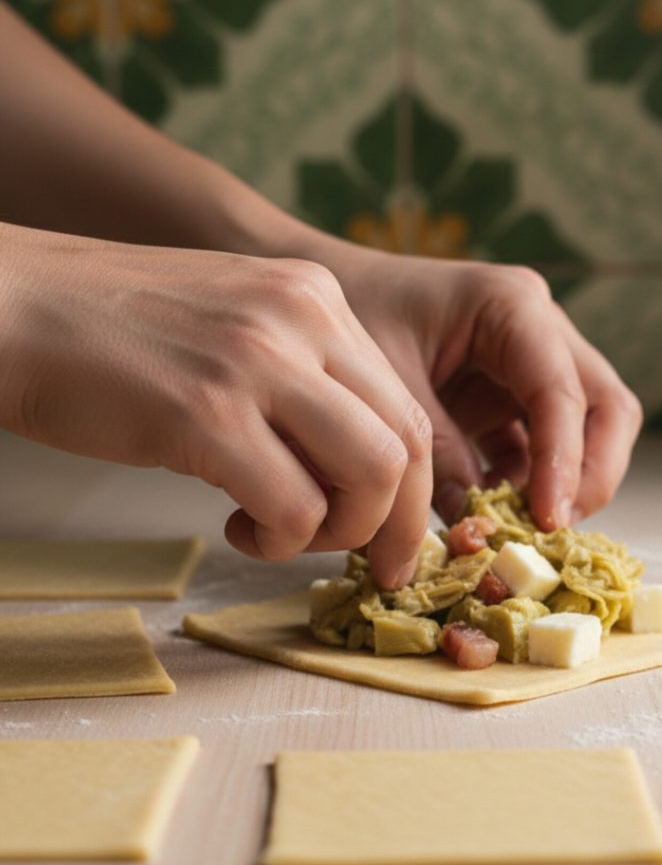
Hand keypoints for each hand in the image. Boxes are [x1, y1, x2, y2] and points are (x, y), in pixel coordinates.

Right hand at [0, 223, 432, 586]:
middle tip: (375, 565)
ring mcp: (257, 361)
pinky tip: (239, 527)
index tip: (397, 537)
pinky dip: (283, 538)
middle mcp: (302, 319)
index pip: (407, 408)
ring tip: (287, 533)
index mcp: (316, 299)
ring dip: (343, 532)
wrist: (8, 304)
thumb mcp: (238, 333)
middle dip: (400, 524)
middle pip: (407, 444)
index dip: (417, 489)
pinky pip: (294, 506)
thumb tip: (357, 478)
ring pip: (373, 474)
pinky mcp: (206, 412)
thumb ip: (304, 386)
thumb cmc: (117, 336)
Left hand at [307, 240, 643, 529]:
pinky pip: (541, 450)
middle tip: (553, 530)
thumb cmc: (356, 315)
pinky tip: (489, 515)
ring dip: (563, 486)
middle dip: (591, 475)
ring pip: (587, 433)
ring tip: (515, 530)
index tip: (547, 520)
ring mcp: (532, 366)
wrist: (325, 300)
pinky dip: (526, 487)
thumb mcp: (388, 384)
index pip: (562, 392)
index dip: (563, 461)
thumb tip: (474, 526)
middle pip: (606, 409)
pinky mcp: (512, 400)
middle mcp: (540, 332)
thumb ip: (434, 452)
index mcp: (512, 307)